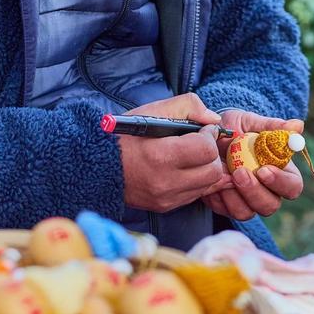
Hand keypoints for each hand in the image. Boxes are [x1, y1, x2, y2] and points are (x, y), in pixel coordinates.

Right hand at [119, 94, 233, 212]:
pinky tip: (185, 169)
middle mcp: (165, 182)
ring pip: (208, 185)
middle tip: (201, 143)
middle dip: (211, 154)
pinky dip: (197, 181)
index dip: (209, 135)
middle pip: (212, 171)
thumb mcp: (154, 110)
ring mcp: (166, 198)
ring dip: (206, 168)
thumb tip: (214, 120)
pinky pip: (195, 195)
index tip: (202, 129)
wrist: (99, 166)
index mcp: (162, 155)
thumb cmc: (127, 135)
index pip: (206, 150)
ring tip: (193, 156)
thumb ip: (189, 106)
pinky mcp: (165, 207)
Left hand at [202, 110, 304, 221]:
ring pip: (248, 213)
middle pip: (271, 205)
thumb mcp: (250, 123)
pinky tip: (214, 179)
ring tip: (224, 174)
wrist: (207, 138)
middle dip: (254, 191)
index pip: (293, 186)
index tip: (263, 169)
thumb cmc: (235, 129)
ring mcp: (247, 202)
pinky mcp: (228, 207)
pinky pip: (226, 211)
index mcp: (281, 172)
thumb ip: (273, 126)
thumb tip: (298, 126)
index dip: (281, 182)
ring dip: (236, 195)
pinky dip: (220, 197)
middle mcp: (267, 191)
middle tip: (239, 172)